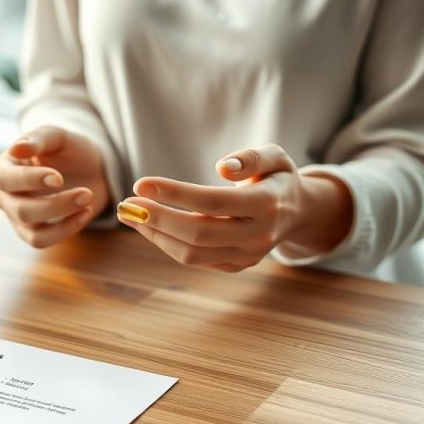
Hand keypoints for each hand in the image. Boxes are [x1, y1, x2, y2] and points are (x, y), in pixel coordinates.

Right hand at [0, 126, 110, 247]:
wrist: (87, 169)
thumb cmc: (66, 150)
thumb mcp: (56, 136)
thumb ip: (38, 139)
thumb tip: (15, 149)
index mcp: (2, 168)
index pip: (5, 179)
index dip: (30, 180)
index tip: (58, 178)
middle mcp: (4, 196)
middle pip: (21, 210)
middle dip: (56, 204)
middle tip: (86, 193)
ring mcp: (17, 218)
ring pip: (33, 232)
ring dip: (64, 221)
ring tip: (87, 201)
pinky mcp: (33, 233)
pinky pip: (43, 241)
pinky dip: (67, 230)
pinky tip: (85, 213)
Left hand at [117, 144, 352, 271]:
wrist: (297, 212)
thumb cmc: (276, 177)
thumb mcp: (275, 156)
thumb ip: (251, 158)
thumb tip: (223, 168)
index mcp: (267, 204)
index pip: (212, 201)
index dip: (174, 194)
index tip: (140, 184)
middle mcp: (258, 235)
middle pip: (198, 233)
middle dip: (156, 219)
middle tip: (126, 204)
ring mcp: (247, 256)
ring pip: (192, 254)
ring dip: (154, 235)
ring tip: (129, 215)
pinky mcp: (235, 266)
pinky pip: (194, 260)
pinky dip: (166, 244)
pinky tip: (148, 226)